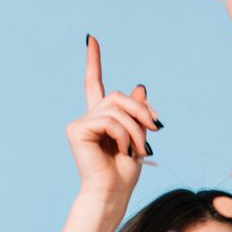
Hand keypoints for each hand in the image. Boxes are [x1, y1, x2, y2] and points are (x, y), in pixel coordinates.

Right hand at [64, 35, 160, 196]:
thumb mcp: (139, 137)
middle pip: (118, 96)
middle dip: (141, 112)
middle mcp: (88, 117)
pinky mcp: (76, 130)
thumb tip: (140, 87)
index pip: (95, 83)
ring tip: (138, 149)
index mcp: (101, 118)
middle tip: (155, 131)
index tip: (91, 39)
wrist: (113, 192)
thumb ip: (138, 113)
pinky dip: (123, 135)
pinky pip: (109, 120)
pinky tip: (121, 150)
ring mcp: (80, 122)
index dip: (93, 61)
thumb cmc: (124, 172)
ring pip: (116, 108)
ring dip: (135, 129)